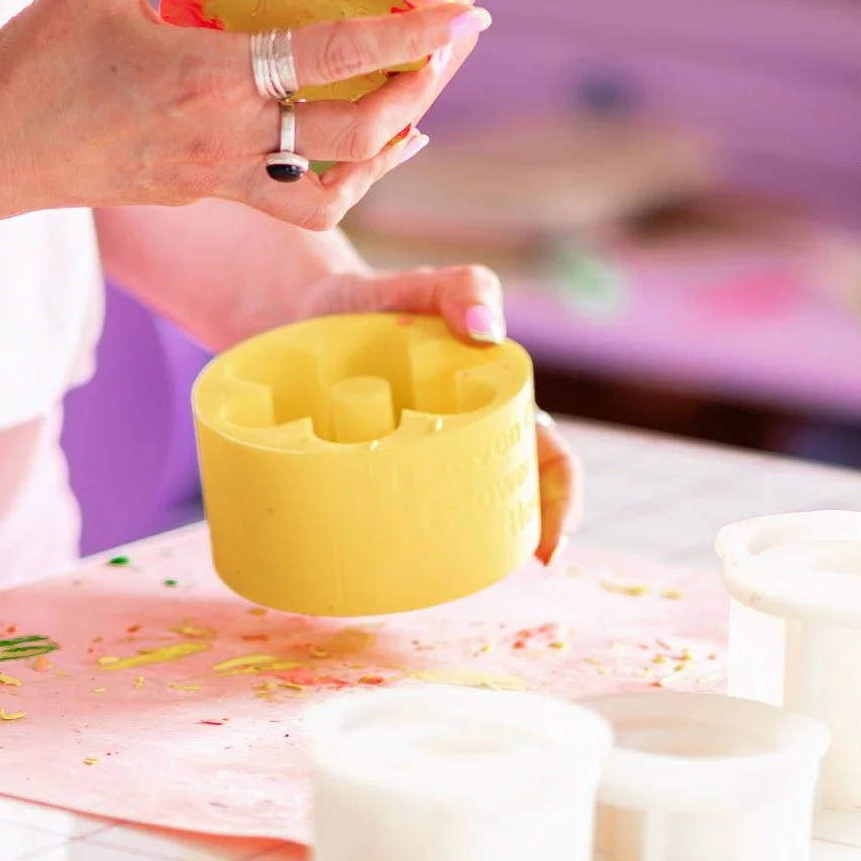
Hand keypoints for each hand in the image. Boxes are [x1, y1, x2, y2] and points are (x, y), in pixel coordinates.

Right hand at [0, 0, 488, 231]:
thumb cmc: (34, 58)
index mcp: (210, 74)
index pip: (336, 56)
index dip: (411, 36)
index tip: (465, 14)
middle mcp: (227, 133)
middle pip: (360, 130)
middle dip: (421, 87)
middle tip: (451, 46)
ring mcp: (219, 174)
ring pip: (338, 183)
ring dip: (389, 144)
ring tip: (418, 99)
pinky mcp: (206, 193)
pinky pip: (296, 199)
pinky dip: (344, 179)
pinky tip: (363, 147)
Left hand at [292, 260, 583, 563]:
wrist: (298, 312)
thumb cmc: (376, 303)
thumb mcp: (418, 287)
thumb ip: (459, 288)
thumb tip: (485, 329)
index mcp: (494, 404)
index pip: (547, 460)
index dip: (561, 504)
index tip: (548, 549)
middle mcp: (461, 442)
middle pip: (505, 502)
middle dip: (507, 543)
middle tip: (482, 569)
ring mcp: (412, 462)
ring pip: (446, 519)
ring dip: (446, 552)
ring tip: (421, 572)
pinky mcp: (362, 475)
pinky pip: (382, 516)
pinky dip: (381, 544)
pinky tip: (359, 562)